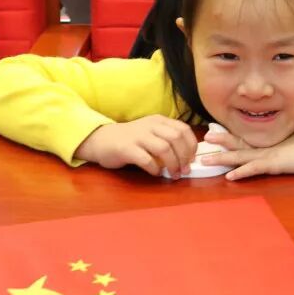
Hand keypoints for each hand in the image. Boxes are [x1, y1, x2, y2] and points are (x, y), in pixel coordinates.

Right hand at [75, 116, 198, 176]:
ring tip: (173, 174)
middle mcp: (150, 125)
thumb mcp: (151, 133)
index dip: (191, 145)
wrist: (101, 140)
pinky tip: (156, 173)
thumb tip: (188, 156)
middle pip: (176, 138)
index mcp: (159, 121)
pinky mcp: (126, 148)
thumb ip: (167, 139)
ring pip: (164, 148)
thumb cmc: (130, 139)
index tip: (192, 159)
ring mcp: (138, 136)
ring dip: (173, 164)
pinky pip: (146, 159)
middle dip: (184, 156)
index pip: (183, 129)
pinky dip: (155, 169)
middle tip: (184, 170)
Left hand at [200, 126, 293, 180]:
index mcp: (266, 143)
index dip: (227, 137)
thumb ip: (276, 147)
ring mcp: (267, 155)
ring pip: (240, 155)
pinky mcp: (274, 164)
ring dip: (223, 157)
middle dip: (220, 141)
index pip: (243, 139)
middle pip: (237, 143)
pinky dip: (242, 172)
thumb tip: (271, 148)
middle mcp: (263, 147)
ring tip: (206, 158)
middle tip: (204, 139)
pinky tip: (230, 176)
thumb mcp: (287, 146)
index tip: (212, 134)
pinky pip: (254, 168)